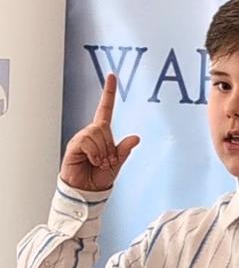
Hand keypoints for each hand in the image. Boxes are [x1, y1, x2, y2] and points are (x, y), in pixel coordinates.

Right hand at [60, 73, 139, 190]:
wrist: (86, 191)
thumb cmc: (99, 177)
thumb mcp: (117, 164)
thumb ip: (124, 150)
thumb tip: (136, 137)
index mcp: (102, 134)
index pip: (105, 108)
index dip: (108, 92)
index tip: (112, 76)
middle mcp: (90, 133)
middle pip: (104, 126)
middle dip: (109, 145)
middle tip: (107, 161)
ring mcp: (81, 138)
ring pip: (96, 133)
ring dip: (102, 151)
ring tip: (99, 162)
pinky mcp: (74, 145)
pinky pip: (87, 141)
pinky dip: (94, 153)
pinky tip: (92, 161)